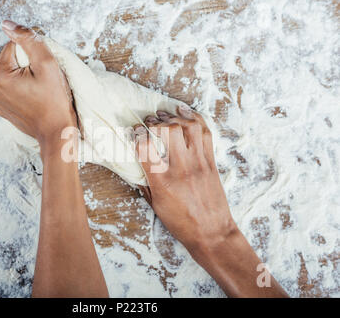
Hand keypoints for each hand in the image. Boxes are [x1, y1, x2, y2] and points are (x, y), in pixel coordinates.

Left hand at [0, 20, 76, 150]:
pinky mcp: (3, 109)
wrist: (57, 133)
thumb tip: (8, 25)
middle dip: (28, 66)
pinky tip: (35, 99)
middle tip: (43, 82)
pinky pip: (13, 89)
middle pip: (12, 61)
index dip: (33, 54)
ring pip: (13, 75)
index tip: (43, 71)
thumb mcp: (46, 64)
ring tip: (39, 91)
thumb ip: (28, 40)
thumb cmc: (54, 102)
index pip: (15, 47)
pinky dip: (24, 90)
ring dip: (26, 77)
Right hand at [134, 105, 236, 256]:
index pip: (145, 147)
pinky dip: (196, 119)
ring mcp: (199, 163)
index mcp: (162, 182)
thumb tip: (138, 164)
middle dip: (156, 121)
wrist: (212, 233)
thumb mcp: (155, 205)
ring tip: (166, 116)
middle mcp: (181, 169)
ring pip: (189, 127)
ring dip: (175, 117)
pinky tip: (186, 114)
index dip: (137, 134)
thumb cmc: (182, 223)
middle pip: (169, 131)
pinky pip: (206, 133)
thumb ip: (146, 182)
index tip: (134, 131)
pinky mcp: (211, 162)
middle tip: (150, 121)